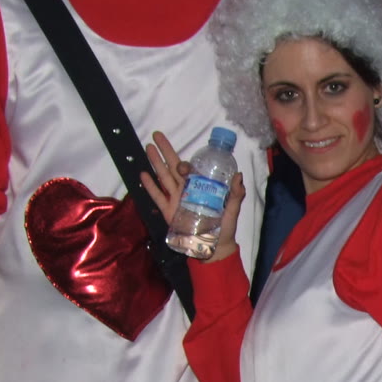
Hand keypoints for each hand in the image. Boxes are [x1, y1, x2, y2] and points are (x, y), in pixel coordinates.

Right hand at [143, 130, 245, 261]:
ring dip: (155, 162)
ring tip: (148, 147)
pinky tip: (142, 174)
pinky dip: (150, 186)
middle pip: (172, 166)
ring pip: (163, 177)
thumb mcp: (233, 209)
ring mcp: (175, 199)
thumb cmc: (224, 226)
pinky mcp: (168, 212)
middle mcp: (186, 189)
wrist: (215, 247)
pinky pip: (157, 197)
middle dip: (165, 151)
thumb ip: (236, 194)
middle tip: (156, 134)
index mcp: (200, 186)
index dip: (186, 163)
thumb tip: (238, 176)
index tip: (184, 165)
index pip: (190, 169)